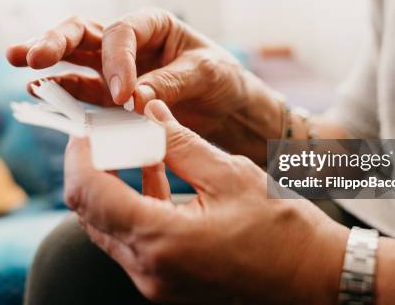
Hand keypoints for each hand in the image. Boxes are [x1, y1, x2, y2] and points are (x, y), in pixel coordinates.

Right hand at [6, 10, 283, 162]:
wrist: (226, 105)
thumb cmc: (220, 78)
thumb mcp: (205, 74)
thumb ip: (170, 83)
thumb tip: (134, 100)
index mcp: (153, 25)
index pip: (122, 33)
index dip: (117, 62)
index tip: (124, 95)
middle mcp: (129, 42)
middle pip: (84, 33)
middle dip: (56, 41)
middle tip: (31, 55)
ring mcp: (115, 68)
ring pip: (75, 58)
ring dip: (48, 63)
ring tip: (19, 63)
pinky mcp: (112, 95)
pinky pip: (84, 91)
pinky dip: (64, 92)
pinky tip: (40, 93)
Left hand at [64, 100, 347, 303]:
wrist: (314, 277)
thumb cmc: (283, 229)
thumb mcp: (229, 174)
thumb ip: (179, 142)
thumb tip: (148, 112)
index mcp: (160, 240)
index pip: (89, 192)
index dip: (81, 152)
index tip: (88, 125)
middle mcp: (147, 269)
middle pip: (90, 210)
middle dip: (92, 164)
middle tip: (108, 130)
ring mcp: (154, 280)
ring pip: (107, 225)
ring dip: (112, 182)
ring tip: (133, 143)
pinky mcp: (165, 281)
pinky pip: (132, 238)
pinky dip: (134, 203)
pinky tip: (154, 170)